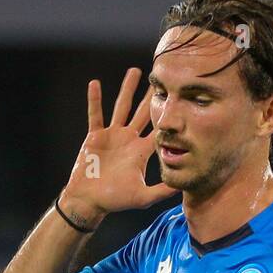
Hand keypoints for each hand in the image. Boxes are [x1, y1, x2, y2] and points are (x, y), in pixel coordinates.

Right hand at [59, 69, 176, 225]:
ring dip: (128, 89)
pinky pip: (95, 115)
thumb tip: (182, 187)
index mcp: (141, 152)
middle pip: (143, 113)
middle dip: (151, 96)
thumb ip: (162, 191)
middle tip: (161, 78)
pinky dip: (94, 100)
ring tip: (135, 71)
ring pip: (122, 107)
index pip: (158, 131)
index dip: (167, 118)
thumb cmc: (116, 200)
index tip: (177, 100)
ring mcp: (112, 136)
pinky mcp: (95, 136)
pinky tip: (95, 84)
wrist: (90, 200)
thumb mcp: (143, 197)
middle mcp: (129, 140)